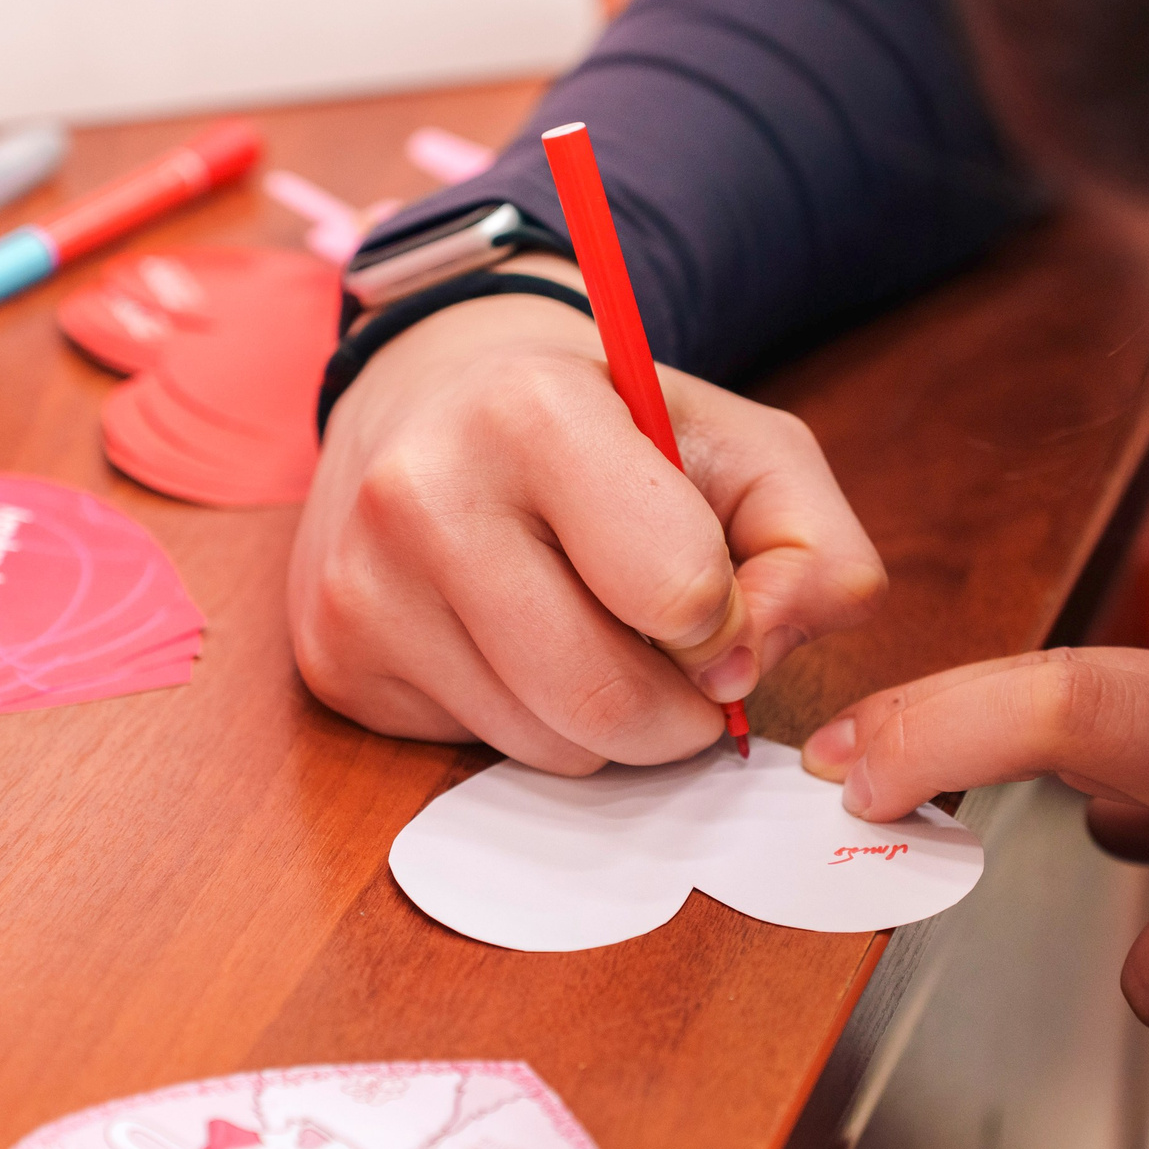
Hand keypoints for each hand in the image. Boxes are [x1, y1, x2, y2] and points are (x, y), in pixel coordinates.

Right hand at [291, 261, 886, 771]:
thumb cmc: (609, 431)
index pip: (680, 594)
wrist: (435, 395)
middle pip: (605, 701)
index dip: (723, 619)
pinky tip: (512, 642)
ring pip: (544, 746)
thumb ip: (814, 553)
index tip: (706, 593)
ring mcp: (363, 585)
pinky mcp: (334, 660)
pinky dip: (527, 724)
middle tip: (676, 663)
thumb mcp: (747, 448)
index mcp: (532, 412)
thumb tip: (748, 669)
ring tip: (590, 635)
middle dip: (676, 712)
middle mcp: (421, 494)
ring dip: (605, 726)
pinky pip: (477, 753)